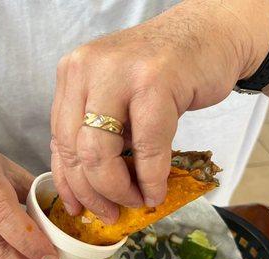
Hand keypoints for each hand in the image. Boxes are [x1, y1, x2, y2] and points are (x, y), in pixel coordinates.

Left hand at [51, 0, 268, 222]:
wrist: (211, 35)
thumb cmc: (163, 72)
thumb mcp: (116, 98)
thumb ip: (95, 132)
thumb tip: (84, 187)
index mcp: (72, 75)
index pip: (57, 139)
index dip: (67, 181)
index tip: (78, 207)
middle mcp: (85, 70)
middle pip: (75, 150)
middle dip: (93, 193)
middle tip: (111, 213)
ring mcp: (118, 74)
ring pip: (99, 153)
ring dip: (118, 190)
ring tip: (136, 202)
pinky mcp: (154, 82)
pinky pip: (145, 148)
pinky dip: (150, 179)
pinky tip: (156, 193)